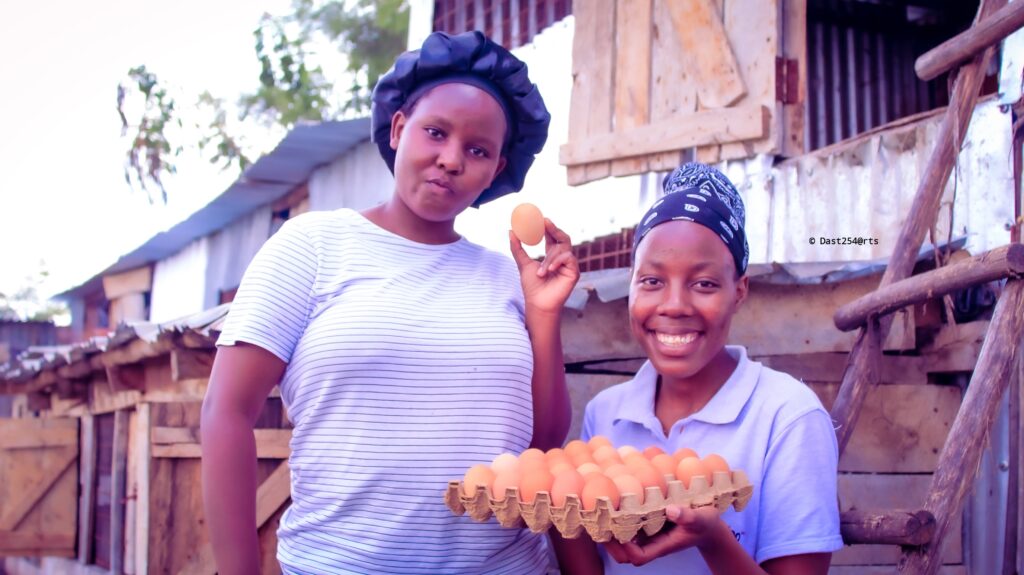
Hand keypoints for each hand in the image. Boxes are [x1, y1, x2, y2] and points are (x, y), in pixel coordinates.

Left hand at [509, 218, 579, 316]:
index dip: (548, 227)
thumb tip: (511, 231)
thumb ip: (517, 248)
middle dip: (554, 229)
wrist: (538, 303)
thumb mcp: (523, 263)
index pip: (552, 237)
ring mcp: (569, 265)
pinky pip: (568, 259)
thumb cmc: (532, 286)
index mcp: (552, 256)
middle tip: (545, 222)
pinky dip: (557, 262)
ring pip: (562, 250)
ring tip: (540, 272)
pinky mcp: (574, 272)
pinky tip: (549, 270)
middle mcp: (562, 259)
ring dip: (549, 258)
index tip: (540, 219)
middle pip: (563, 238)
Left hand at [604, 505, 722, 566]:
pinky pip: (629, 527)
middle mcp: (652, 543)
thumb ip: (687, 516)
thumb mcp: (701, 518)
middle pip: (625, 554)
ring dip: (612, 530)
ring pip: (624, 541)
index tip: (620, 530)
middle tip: (602, 522)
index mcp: (663, 546)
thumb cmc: (705, 523)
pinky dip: (619, 520)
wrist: (708, 523)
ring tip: (604, 512)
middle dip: (611, 542)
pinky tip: (616, 503)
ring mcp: (649, 535)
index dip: (626, 548)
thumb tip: (670, 510)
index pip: (639, 557)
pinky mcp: (648, 524)